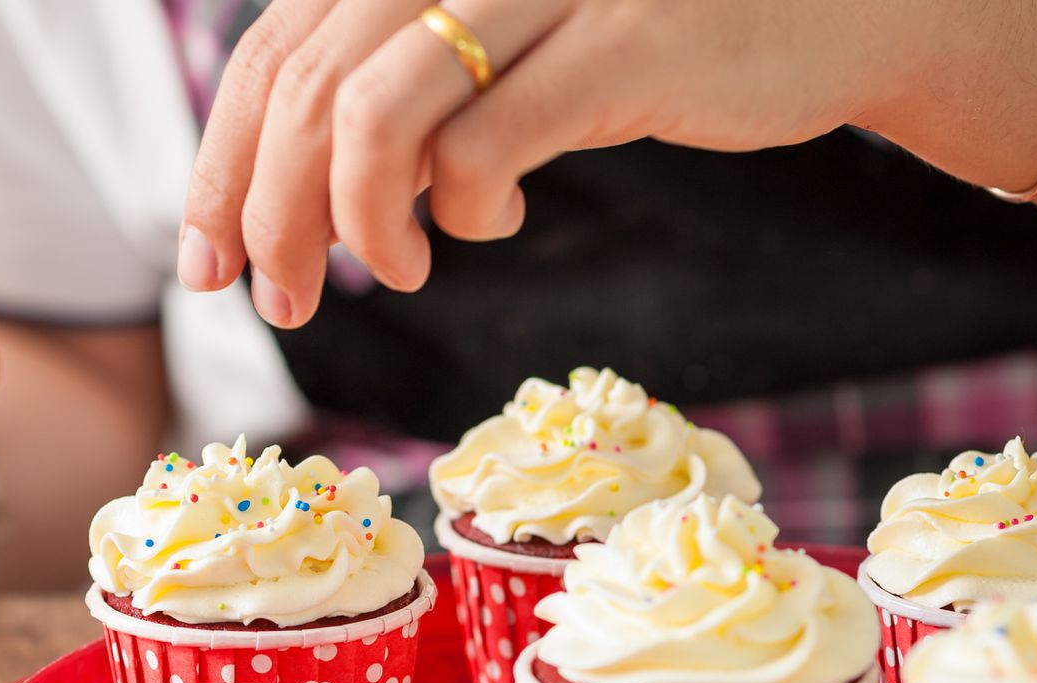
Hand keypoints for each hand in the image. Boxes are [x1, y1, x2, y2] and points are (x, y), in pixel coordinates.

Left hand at [178, 0, 1030, 325]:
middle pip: (304, 91)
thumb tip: (293, 196)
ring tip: (396, 272)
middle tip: (281, 299)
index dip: (219, 164)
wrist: (831, 9)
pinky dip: (462, 207)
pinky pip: (483, 145)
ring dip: (354, 222)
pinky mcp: (618, 42)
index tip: (205, 259)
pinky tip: (492, 221)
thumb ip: (402, 90)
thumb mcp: (504, 48)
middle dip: (268, 215)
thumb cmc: (647, 41)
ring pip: (372, 114)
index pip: (272, 54)